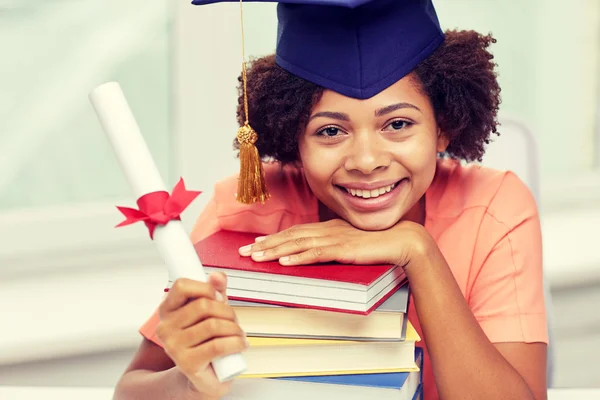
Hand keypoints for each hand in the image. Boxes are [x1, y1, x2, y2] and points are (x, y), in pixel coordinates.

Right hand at [156, 274, 248, 398]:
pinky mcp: (187, 363)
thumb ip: (215, 291)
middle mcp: (165, 327)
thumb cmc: (206, 341)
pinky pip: (218, 345)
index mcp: (167, 310)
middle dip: (226, 310)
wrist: (204, 376)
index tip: (218, 297)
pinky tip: (240, 343)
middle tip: (233, 320)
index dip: (205, 288)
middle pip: (203, 305)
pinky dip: (236, 342)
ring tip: (238, 334)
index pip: (181, 285)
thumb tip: (218, 276)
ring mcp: (174, 346)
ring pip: (213, 325)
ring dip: (234, 328)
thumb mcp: (211, 312)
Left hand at [238, 219, 428, 267]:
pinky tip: (284, 261)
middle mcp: (328, 230)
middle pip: (291, 236)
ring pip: (298, 244)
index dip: (275, 237)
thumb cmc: (379, 245)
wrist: (403, 241)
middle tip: (245, 251)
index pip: (296, 232)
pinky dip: (298, 257)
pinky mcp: (343, 249)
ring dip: (275, 250)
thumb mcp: (351, 244)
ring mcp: (334, 238)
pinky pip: (316, 254)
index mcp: (329, 228)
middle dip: (266, 244)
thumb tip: (318, 256)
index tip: (256, 242)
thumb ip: (334, 248)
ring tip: (256, 257)